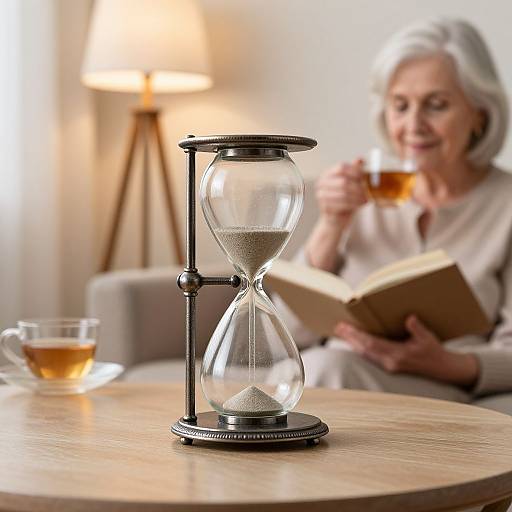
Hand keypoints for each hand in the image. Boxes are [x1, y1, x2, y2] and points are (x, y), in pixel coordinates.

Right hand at [315, 159, 366, 227]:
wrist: (336, 219)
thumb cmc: (345, 200)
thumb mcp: (350, 184)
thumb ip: (354, 171)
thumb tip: (360, 159)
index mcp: (327, 174)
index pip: (341, 167)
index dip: (355, 171)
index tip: (366, 177)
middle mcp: (321, 183)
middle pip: (343, 181)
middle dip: (358, 186)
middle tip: (369, 190)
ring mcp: (321, 196)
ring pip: (344, 194)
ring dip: (358, 196)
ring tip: (367, 198)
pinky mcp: (325, 208)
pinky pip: (342, 204)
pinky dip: (355, 204)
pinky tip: (361, 204)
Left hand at [334, 315, 478, 386]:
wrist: (443, 369)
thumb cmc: (435, 351)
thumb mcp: (428, 337)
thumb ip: (417, 328)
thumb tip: (409, 318)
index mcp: (399, 355)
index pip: (372, 344)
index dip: (357, 335)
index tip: (346, 327)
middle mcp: (391, 362)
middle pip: (365, 350)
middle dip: (350, 338)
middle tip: (338, 327)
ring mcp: (389, 365)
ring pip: (365, 354)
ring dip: (353, 343)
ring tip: (341, 332)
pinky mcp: (389, 366)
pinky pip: (370, 356)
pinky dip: (360, 348)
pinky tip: (354, 341)